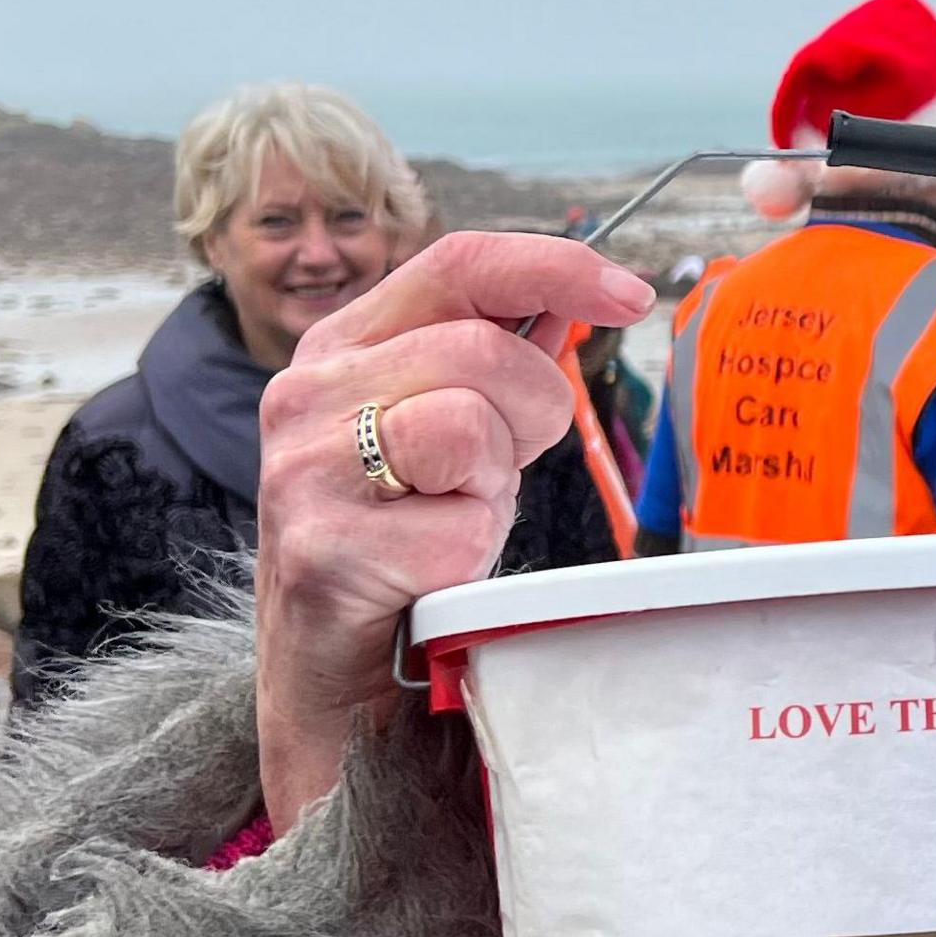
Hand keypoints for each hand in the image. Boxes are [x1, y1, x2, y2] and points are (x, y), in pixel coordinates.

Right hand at [253, 234, 650, 825]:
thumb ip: (495, 358)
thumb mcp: (447, 429)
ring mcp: (306, 471)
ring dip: (494, 483)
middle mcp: (306, 394)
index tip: (629, 292)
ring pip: (469, 424)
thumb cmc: (404, 541)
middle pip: (483, 349)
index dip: (555, 265)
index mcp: (340, 348)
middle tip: (499, 471)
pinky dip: (470, 555)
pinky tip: (431, 574)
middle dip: (532, 412)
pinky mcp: (325, 550)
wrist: (332, 672)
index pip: (456, 263)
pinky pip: (460, 526)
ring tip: (453, 516)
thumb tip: (581, 293)